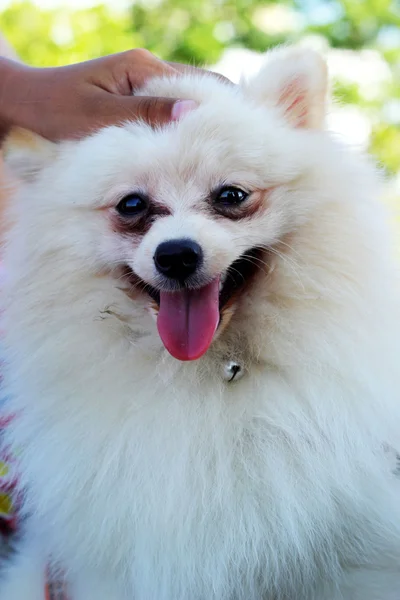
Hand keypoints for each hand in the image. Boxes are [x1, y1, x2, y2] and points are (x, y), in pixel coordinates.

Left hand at [0, 48, 227, 140]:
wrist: (25, 104)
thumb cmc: (54, 111)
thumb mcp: (98, 117)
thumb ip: (145, 115)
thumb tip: (196, 112)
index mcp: (143, 69)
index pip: (202, 85)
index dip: (228, 110)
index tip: (250, 136)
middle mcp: (149, 72)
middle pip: (203, 92)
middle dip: (225, 119)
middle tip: (248, 150)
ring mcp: (144, 86)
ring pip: (189, 104)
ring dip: (206, 127)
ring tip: (229, 156)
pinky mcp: (137, 102)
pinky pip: (172, 114)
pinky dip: (186, 132)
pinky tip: (196, 154)